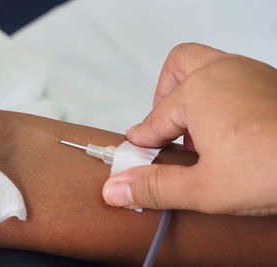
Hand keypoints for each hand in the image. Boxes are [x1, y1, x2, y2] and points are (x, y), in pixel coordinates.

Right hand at [103, 43, 276, 215]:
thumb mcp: (205, 188)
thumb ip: (155, 187)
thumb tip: (115, 188)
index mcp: (198, 91)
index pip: (153, 120)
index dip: (141, 143)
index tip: (135, 160)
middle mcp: (222, 71)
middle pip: (176, 70)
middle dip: (163, 100)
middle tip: (167, 134)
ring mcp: (248, 72)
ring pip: (204, 67)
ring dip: (191, 97)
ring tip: (197, 135)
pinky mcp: (268, 80)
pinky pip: (229, 76)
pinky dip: (217, 97)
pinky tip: (228, 131)